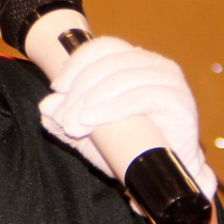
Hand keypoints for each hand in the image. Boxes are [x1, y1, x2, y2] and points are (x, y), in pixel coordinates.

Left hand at [38, 36, 216, 196]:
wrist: (166, 175)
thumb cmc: (132, 147)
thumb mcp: (91, 133)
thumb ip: (67, 119)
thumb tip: (44, 107)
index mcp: (135, 60)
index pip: (103, 48)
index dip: (77, 63)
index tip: (57, 88)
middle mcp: (154, 64)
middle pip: (108, 64)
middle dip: (79, 90)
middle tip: (63, 118)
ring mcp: (169, 79)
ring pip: (121, 79)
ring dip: (91, 101)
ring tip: (74, 125)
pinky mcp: (178, 99)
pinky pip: (141, 96)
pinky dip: (113, 106)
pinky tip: (93, 119)